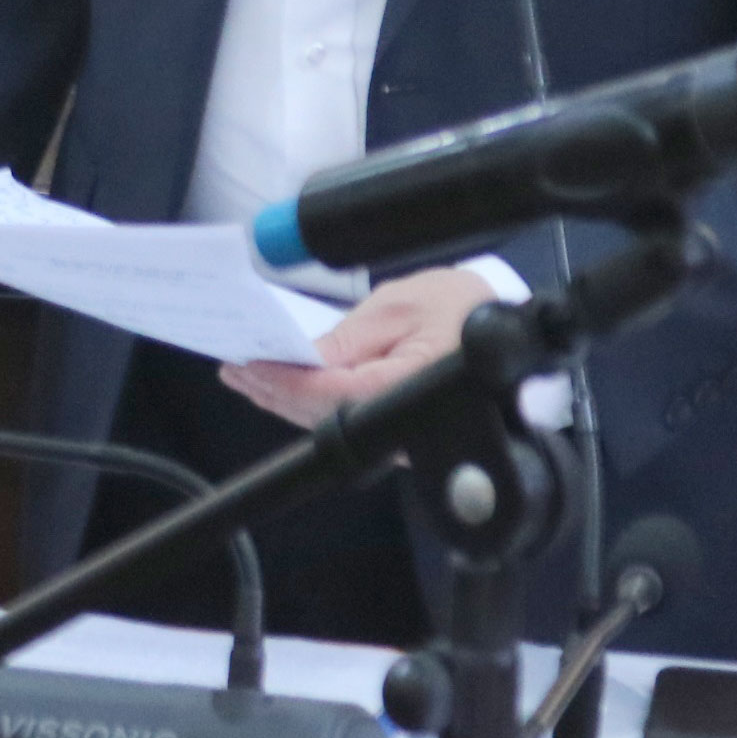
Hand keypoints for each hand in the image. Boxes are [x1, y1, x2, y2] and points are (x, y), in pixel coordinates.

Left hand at [220, 266, 498, 427]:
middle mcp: (403, 422)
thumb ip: (347, 339)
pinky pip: (343, 416)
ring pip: (328, 420)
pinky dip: (308, 401)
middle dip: (272, 390)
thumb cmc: (461, 306)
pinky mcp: (399, 427)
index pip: (326, 392)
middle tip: (233, 368)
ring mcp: (401, 431)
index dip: (282, 380)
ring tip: (246, 375)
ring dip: (284, 398)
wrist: (503, 320)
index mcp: (403, 386)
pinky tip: (284, 385)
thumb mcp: (397, 307)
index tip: (248, 364)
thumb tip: (303, 357)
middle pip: (320, 413)